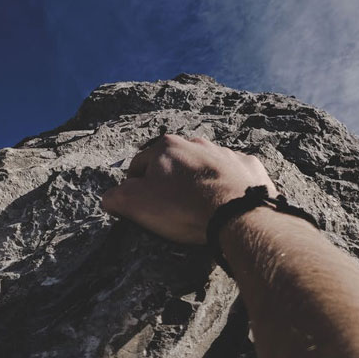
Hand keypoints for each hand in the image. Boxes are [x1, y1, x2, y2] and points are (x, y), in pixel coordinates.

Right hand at [101, 134, 278, 244]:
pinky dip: (228, 186)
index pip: (139, 164)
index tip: (138, 203)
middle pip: (175, 163)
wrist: (236, 214)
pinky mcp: (248, 166)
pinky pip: (234, 174)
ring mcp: (226, 153)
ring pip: (205, 166)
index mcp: (166, 147)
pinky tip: (227, 204)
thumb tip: (110, 198)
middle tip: (172, 207)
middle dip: (171, 181)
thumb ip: (116, 197)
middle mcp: (197, 143)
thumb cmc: (183, 207)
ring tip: (201, 206)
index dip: (134, 185)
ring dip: (200, 181)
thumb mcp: (136, 204)